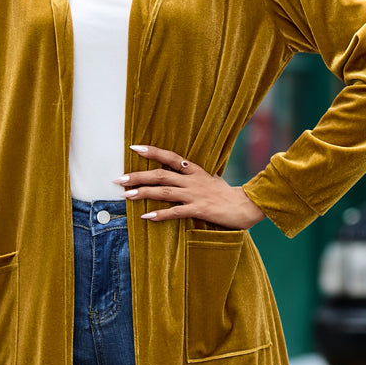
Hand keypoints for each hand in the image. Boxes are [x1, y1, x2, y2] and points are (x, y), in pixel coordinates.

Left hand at [114, 145, 265, 227]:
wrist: (246, 206)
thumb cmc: (228, 195)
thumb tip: (182, 171)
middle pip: (160, 174)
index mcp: (195, 170)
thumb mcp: (211, 179)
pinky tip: (146, 216)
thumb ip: (194, 176)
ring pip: (164, 191)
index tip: (134, 147)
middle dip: (138, 176)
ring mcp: (195, 194)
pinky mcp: (199, 209)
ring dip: (143, 193)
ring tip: (126, 195)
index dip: (152, 152)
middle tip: (119, 179)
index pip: (170, 157)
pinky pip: (176, 212)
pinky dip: (160, 214)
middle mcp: (192, 180)